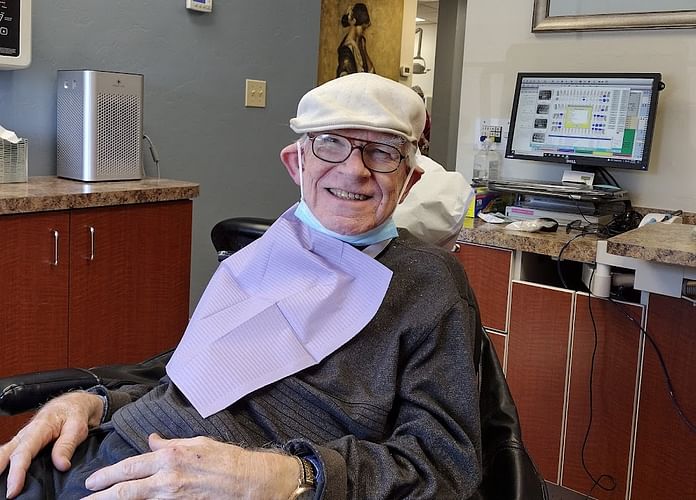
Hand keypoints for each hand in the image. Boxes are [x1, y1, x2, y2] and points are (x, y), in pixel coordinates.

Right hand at [0, 391, 103, 497]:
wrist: (74, 402)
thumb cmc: (74, 412)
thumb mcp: (77, 427)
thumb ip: (67, 445)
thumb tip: (61, 465)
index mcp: (39, 428)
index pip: (24, 452)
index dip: (17, 472)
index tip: (13, 490)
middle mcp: (26, 433)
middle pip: (7, 454)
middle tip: (2, 491)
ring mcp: (23, 438)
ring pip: (5, 454)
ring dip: (0, 468)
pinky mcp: (24, 443)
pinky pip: (11, 454)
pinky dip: (5, 464)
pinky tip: (4, 476)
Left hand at [83, 433, 299, 498]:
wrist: (249, 481)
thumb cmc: (227, 459)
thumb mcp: (197, 443)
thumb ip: (170, 444)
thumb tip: (152, 441)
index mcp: (170, 457)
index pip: (130, 467)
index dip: (107, 475)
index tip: (91, 482)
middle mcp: (167, 478)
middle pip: (126, 489)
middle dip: (101, 496)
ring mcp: (173, 497)